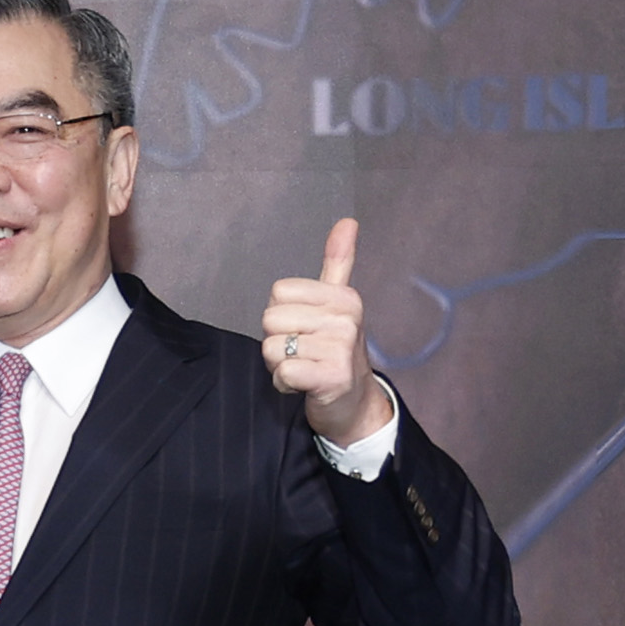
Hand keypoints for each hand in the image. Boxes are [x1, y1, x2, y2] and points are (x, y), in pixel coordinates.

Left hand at [260, 220, 395, 443]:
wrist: (354, 404)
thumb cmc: (335, 350)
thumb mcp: (338, 304)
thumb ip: (338, 263)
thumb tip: (347, 221)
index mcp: (343, 296)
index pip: (278, 293)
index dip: (280, 316)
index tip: (303, 330)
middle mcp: (346, 318)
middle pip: (271, 320)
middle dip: (278, 342)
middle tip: (304, 353)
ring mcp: (341, 347)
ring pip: (272, 348)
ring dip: (279, 365)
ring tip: (305, 368)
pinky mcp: (333, 376)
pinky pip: (283, 372)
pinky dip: (284, 384)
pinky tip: (304, 385)